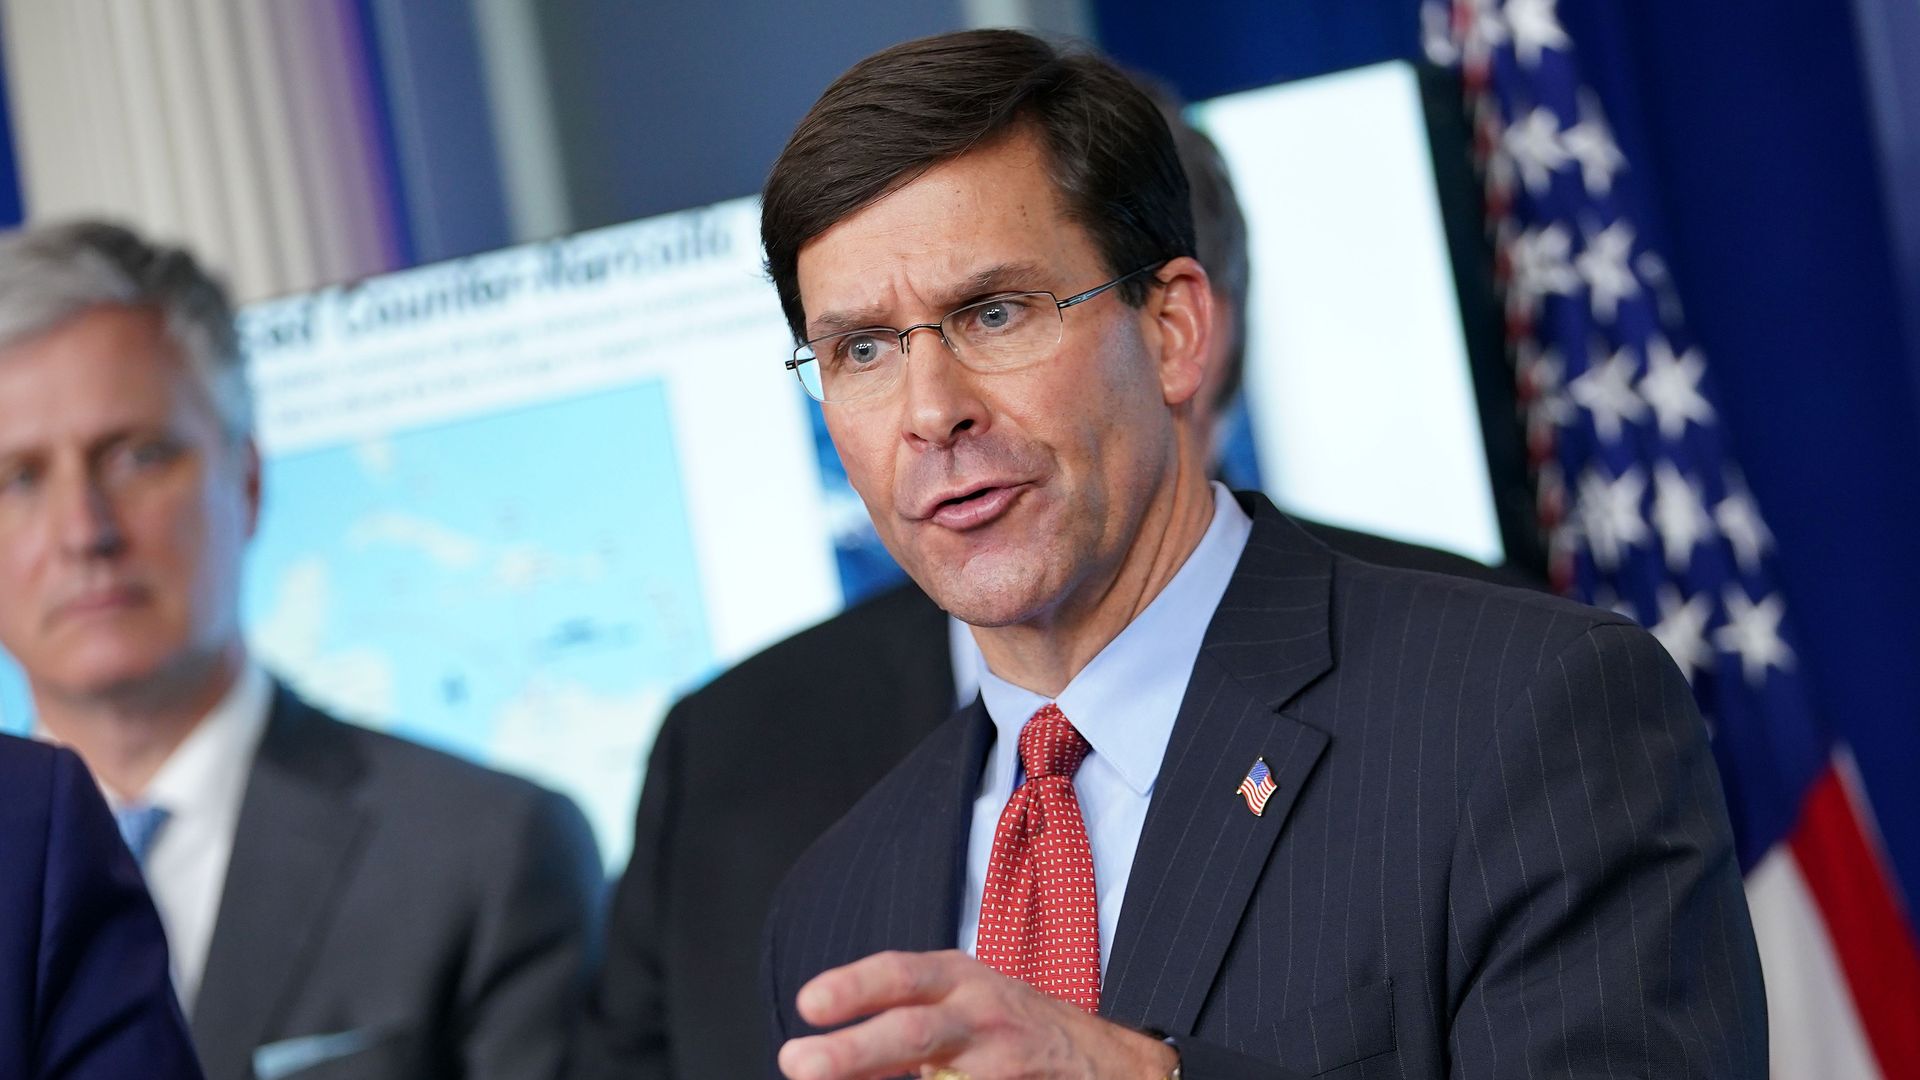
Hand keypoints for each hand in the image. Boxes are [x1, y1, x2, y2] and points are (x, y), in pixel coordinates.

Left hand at [777, 950, 1177, 1079]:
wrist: (1105, 1063)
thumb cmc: (1010, 1030)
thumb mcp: (958, 1005)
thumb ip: (897, 1025)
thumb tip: (818, 1060)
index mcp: (959, 980)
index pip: (901, 975)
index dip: (855, 987)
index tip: (808, 1004)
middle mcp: (981, 1016)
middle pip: (914, 1031)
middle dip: (856, 1050)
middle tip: (799, 1064)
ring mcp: (1002, 1064)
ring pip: (939, 1077)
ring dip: (883, 1079)